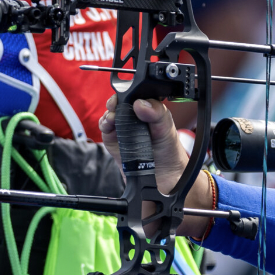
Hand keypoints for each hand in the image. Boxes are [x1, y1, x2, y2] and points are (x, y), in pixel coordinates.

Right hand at [99, 96, 213, 236]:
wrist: (165, 182)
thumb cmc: (170, 155)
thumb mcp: (168, 131)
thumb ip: (158, 115)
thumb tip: (142, 104)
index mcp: (151, 111)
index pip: (137, 94)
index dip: (132, 92)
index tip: (130, 95)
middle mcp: (136, 118)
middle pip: (120, 102)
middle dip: (117, 101)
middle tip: (117, 104)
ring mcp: (124, 129)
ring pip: (111, 114)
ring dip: (109, 113)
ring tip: (114, 117)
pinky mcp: (114, 142)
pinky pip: (106, 129)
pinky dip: (105, 125)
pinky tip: (109, 124)